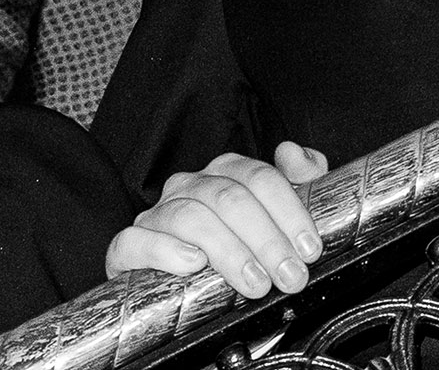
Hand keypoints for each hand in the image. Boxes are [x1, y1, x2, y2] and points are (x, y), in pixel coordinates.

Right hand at [105, 142, 329, 297]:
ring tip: (255, 282)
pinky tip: (193, 264)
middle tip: (290, 275)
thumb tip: (296, 154)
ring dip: (228, 251)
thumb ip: (297, 180)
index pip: (259, 178)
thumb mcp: (274, 215)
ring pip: (190, 217)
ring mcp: (157, 215)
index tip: (309, 249)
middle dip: (267, 239)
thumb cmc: (233, 247)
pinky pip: (136, 241)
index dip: (289, 212)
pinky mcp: (128, 247)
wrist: (175, 285)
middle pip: (229, 198)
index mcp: (224, 173)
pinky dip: (165, 250)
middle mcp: (190, 186)